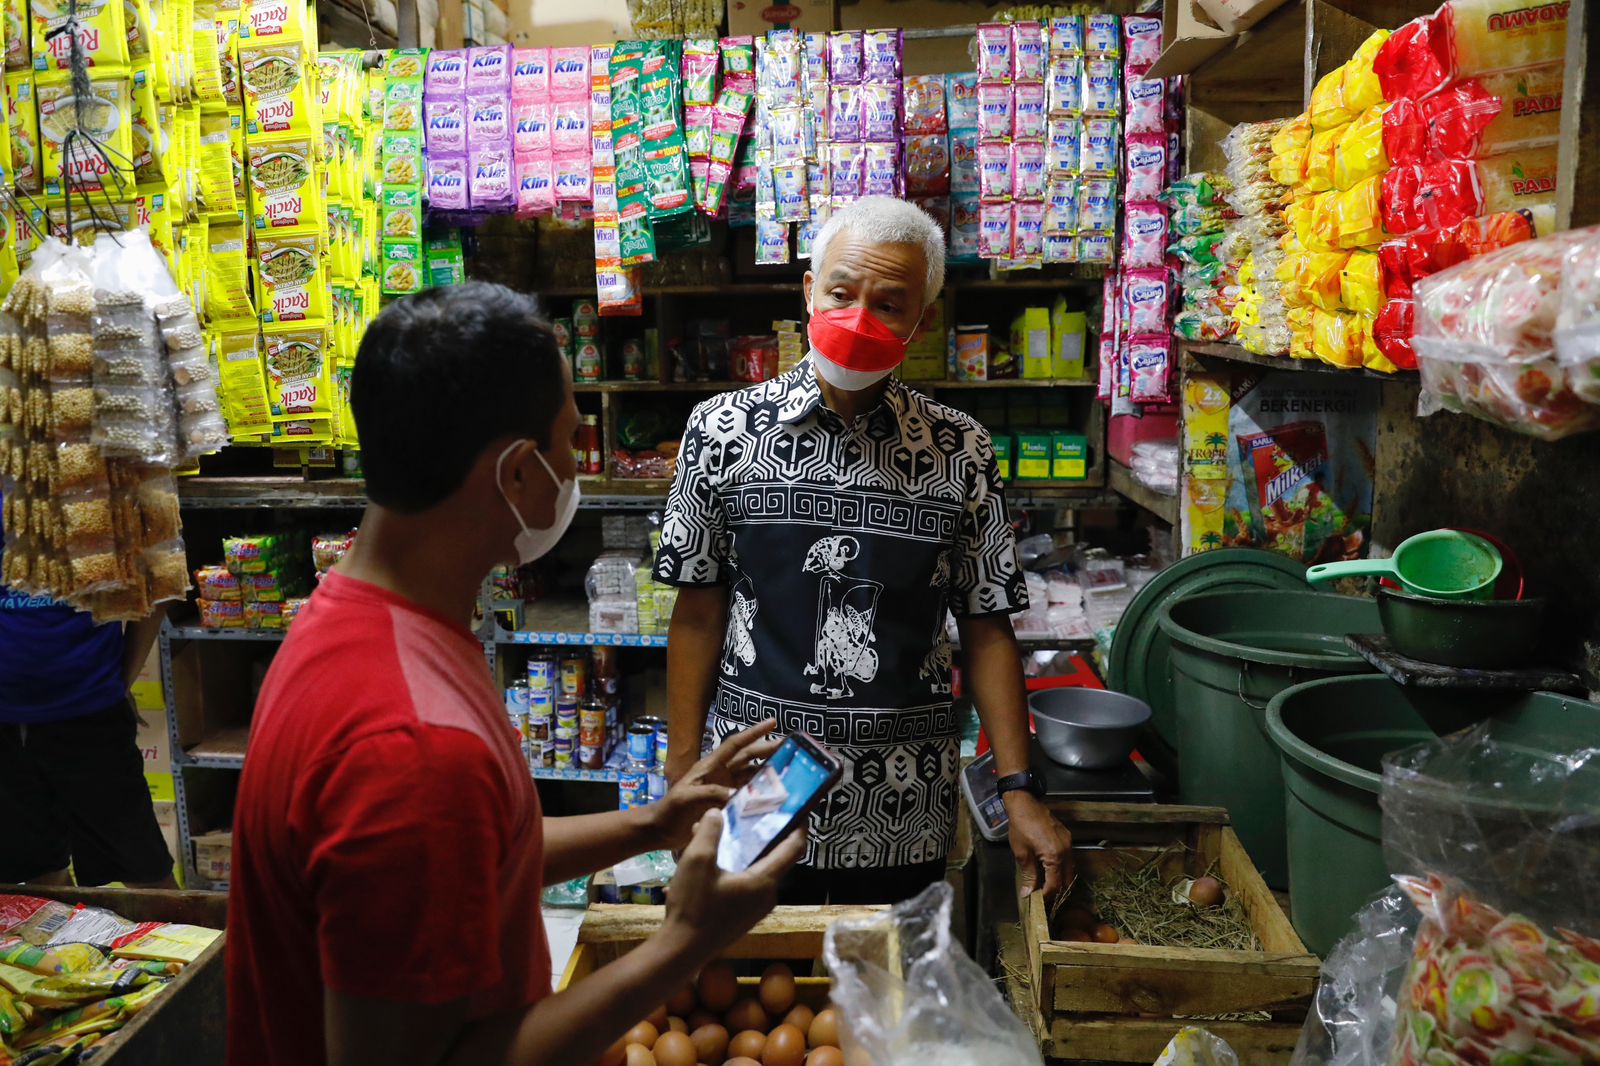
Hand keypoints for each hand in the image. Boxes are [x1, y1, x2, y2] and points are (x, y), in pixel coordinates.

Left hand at [652, 720, 781, 849]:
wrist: (660, 830)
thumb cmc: (670, 809)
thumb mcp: (686, 797)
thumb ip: (710, 792)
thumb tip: (738, 795)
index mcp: (710, 766)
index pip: (735, 744)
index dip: (753, 733)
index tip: (772, 722)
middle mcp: (721, 774)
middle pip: (748, 758)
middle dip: (768, 750)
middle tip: (791, 748)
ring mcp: (725, 789)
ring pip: (751, 776)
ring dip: (768, 772)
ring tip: (789, 771)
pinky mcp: (727, 805)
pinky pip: (748, 795)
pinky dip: (761, 794)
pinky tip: (775, 797)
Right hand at [660, 808, 803, 963]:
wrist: (681, 950)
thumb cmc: (693, 905)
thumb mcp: (696, 861)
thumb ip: (710, 832)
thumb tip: (718, 813)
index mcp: (764, 881)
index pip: (794, 848)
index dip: (799, 826)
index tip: (797, 809)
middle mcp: (767, 896)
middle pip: (775, 858)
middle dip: (764, 835)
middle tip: (751, 816)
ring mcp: (756, 910)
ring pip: (758, 872)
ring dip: (745, 853)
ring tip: (723, 836)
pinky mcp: (744, 918)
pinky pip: (748, 886)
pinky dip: (738, 870)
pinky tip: (712, 865)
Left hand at [1005, 792, 1072, 898]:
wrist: (1025, 804)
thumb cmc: (1021, 828)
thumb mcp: (1022, 854)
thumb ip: (1029, 875)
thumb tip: (1028, 893)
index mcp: (1055, 857)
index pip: (1055, 884)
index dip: (1047, 895)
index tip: (1038, 900)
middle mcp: (1066, 851)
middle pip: (1067, 880)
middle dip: (1057, 890)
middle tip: (1044, 895)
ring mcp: (1069, 843)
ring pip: (1070, 869)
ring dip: (1061, 879)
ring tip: (1047, 884)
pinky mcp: (1067, 837)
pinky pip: (1069, 858)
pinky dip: (1062, 867)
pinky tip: (1051, 869)